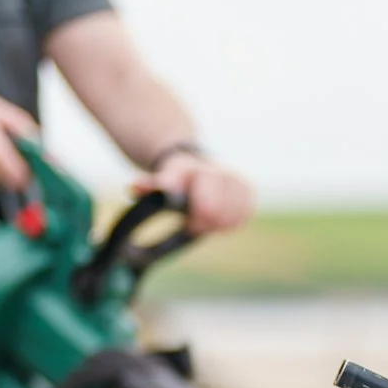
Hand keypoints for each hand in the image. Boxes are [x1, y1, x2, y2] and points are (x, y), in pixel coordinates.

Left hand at [138, 149, 255, 237]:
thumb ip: (151, 184)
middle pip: (219, 218)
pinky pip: (241, 221)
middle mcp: (231, 176)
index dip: (195, 218)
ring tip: (204, 213)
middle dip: (205, 222)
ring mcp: (244, 187)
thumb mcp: (163, 178)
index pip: (207, 208)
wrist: (198, 165)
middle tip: (194, 218)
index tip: (186, 219)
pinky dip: (228, 222)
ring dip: (216, 223)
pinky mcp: (251, 197)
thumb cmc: (178, 176)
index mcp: (208, 172)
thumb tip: (135, 188)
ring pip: (231, 222)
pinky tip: (218, 214)